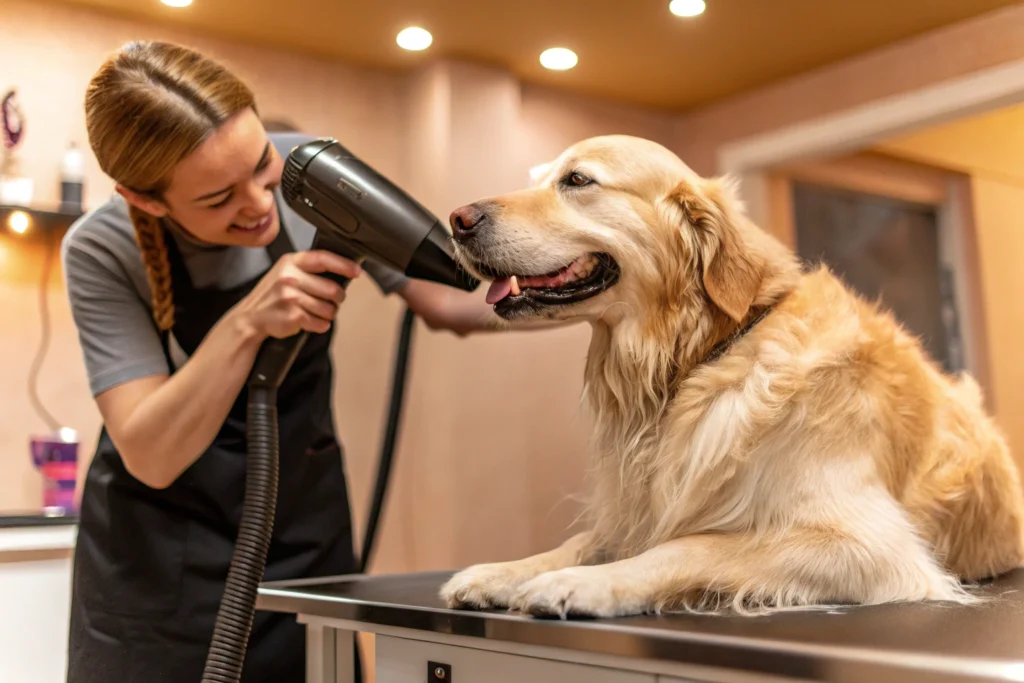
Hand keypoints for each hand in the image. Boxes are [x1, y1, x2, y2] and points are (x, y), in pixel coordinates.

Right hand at [232, 250, 361, 338]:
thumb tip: (343, 271)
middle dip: (338, 298)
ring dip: (328, 313)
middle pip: (332, 289)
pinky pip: (321, 323)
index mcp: (290, 262)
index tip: (356, 272)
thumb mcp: (285, 271)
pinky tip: (309, 321)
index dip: (343, 265)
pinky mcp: (293, 316)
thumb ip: (309, 269)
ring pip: (329, 308)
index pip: (323, 259)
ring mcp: (291, 297)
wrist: (250, 317)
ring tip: (316, 312)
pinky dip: (320, 325)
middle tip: (332, 300)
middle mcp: (290, 277)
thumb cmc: (272, 295)